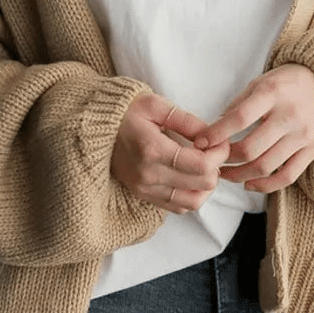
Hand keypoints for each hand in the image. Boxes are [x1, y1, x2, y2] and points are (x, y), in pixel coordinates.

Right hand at [111, 92, 229, 213]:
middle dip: (216, 167)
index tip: (218, 141)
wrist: (94, 128)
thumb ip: (186, 120)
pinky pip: (177, 207)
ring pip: (193, 202)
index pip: (202, 165)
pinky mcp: (142, 196)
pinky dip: (191, 194)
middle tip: (212, 150)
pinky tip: (189, 175)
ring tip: (202, 164)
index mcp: (152, 150)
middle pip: (202, 185)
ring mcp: (144, 189)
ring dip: (205, 185)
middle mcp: (148, 175)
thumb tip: (211, 135)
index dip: (219, 154)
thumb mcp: (155, 105)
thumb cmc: (125, 112)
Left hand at [193, 64, 313, 193]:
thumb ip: (237, 106)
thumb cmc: (284, 83)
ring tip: (226, 174)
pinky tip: (249, 184)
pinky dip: (265, 186)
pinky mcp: (313, 149)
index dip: (217, 133)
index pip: (239, 119)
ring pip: (266, 166)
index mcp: (272, 93)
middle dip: (225, 160)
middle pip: (251, 149)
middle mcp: (289, 115)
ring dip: (240, 175)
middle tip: (212, 162)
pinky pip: (287, 176)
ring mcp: (303, 134)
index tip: (200, 143)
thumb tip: (213, 132)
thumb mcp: (259, 83)